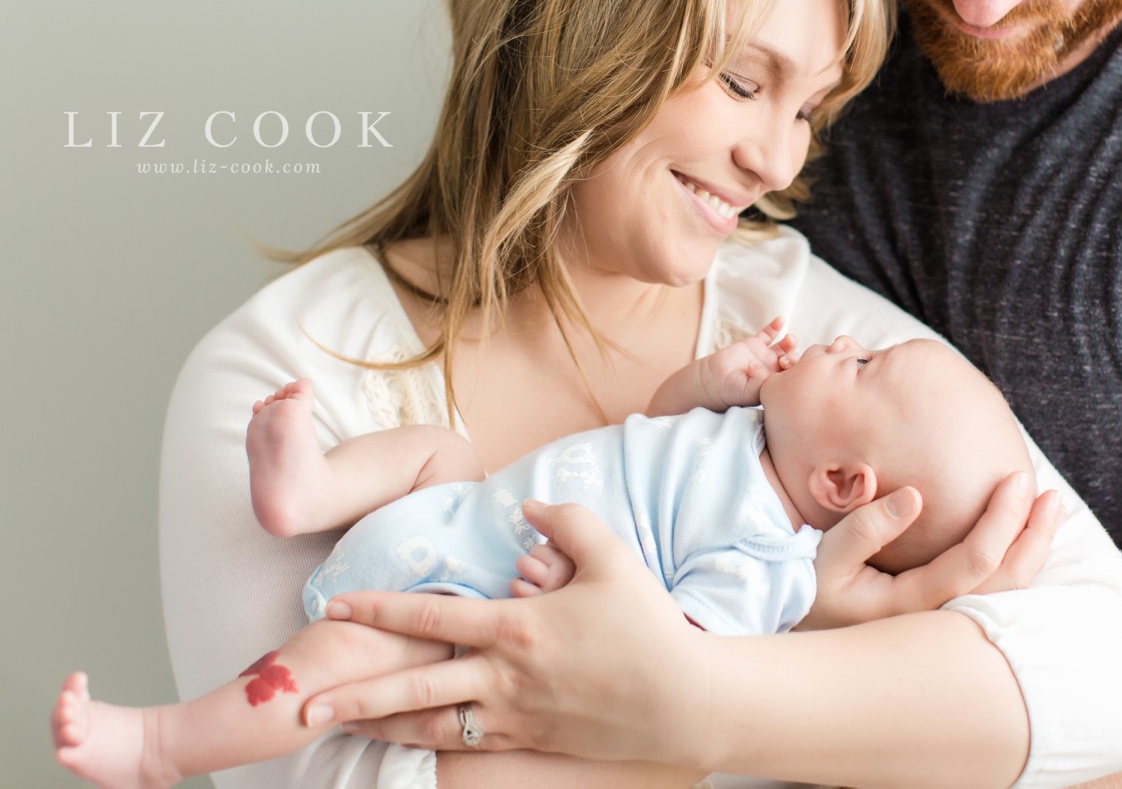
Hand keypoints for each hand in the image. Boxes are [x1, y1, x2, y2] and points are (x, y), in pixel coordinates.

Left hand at [303, 501, 711, 765]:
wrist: (685, 701)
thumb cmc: (649, 627)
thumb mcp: (613, 558)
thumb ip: (566, 521)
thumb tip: (527, 506)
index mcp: (516, 628)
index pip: (430, 615)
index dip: (377, 609)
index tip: (335, 606)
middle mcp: (504, 677)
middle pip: (412, 687)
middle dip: (353, 695)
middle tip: (303, 703)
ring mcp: (516, 717)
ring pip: (431, 727)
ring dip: (380, 728)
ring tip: (341, 728)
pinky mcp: (532, 743)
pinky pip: (468, 747)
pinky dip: (429, 746)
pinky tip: (407, 742)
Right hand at [699, 317, 796, 407]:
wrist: (715, 381)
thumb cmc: (734, 391)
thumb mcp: (750, 391)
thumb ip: (760, 380)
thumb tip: (762, 367)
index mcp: (776, 381)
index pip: (793, 374)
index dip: (796, 369)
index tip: (786, 367)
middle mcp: (774, 367)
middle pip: (791, 359)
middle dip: (793, 357)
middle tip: (784, 360)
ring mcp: (765, 354)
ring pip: (783, 346)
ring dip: (790, 341)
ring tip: (789, 339)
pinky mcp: (755, 344)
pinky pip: (768, 334)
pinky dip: (774, 326)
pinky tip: (780, 320)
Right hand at [797, 471, 1059, 629]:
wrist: (804, 623)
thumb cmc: (812, 586)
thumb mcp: (829, 556)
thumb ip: (867, 527)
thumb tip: (915, 497)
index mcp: (913, 603)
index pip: (976, 561)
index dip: (1003, 519)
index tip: (1015, 478)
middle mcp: (937, 617)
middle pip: (1006, 582)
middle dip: (1033, 535)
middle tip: (1049, 494)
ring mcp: (942, 619)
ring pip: (1006, 591)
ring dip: (1032, 549)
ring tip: (1048, 510)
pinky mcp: (942, 613)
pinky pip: (993, 590)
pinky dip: (1015, 561)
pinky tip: (1022, 534)